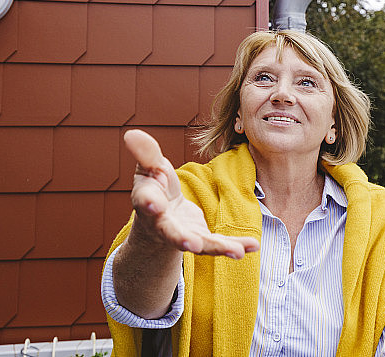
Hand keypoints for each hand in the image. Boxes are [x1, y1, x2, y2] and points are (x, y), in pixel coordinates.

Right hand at [124, 129, 259, 258]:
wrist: (159, 215)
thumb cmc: (154, 185)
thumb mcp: (149, 167)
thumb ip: (146, 153)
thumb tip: (131, 133)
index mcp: (148, 201)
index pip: (145, 202)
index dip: (149, 203)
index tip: (155, 204)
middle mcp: (163, 224)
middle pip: (170, 233)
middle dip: (181, 239)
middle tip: (191, 245)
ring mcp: (183, 235)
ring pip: (199, 243)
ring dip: (216, 247)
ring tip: (236, 251)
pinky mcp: (201, 239)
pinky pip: (218, 244)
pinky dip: (235, 245)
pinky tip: (253, 245)